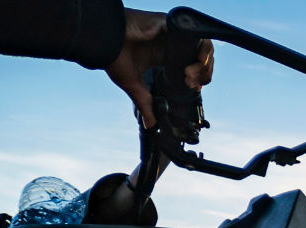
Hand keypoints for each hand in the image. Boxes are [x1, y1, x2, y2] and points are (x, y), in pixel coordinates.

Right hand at [105, 9, 214, 127]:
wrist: (101, 39)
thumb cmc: (113, 55)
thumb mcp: (133, 85)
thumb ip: (145, 104)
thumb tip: (150, 125)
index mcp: (166, 55)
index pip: (193, 64)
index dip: (200, 76)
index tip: (194, 88)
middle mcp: (172, 43)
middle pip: (202, 56)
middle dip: (204, 73)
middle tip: (192, 83)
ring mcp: (172, 33)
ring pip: (203, 45)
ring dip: (204, 64)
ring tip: (190, 76)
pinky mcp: (169, 24)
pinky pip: (194, 33)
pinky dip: (199, 49)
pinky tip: (191, 62)